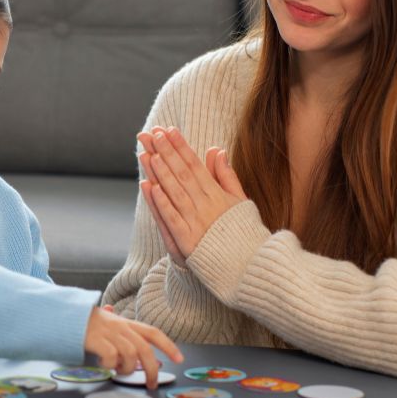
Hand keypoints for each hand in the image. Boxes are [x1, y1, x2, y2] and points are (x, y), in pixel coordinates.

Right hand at [84, 307, 183, 389]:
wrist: (64, 314)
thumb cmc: (85, 322)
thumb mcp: (106, 323)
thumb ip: (119, 329)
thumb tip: (125, 327)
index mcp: (126, 323)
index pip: (153, 332)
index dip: (169, 345)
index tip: (179, 359)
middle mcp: (121, 327)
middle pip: (145, 349)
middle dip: (152, 369)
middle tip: (152, 384)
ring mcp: (109, 333)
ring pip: (130, 354)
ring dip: (126, 368)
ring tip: (117, 370)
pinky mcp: (96, 340)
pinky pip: (111, 356)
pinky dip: (109, 364)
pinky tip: (102, 364)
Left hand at [138, 127, 246, 259]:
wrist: (247, 266)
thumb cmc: (242, 232)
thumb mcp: (239, 201)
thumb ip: (227, 176)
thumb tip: (216, 150)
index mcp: (218, 195)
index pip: (196, 165)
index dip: (181, 147)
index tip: (169, 130)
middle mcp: (206, 206)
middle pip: (182, 174)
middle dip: (167, 152)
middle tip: (152, 134)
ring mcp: (196, 223)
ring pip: (175, 193)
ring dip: (161, 173)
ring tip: (149, 153)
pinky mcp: (187, 241)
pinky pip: (172, 219)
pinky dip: (162, 203)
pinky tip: (151, 187)